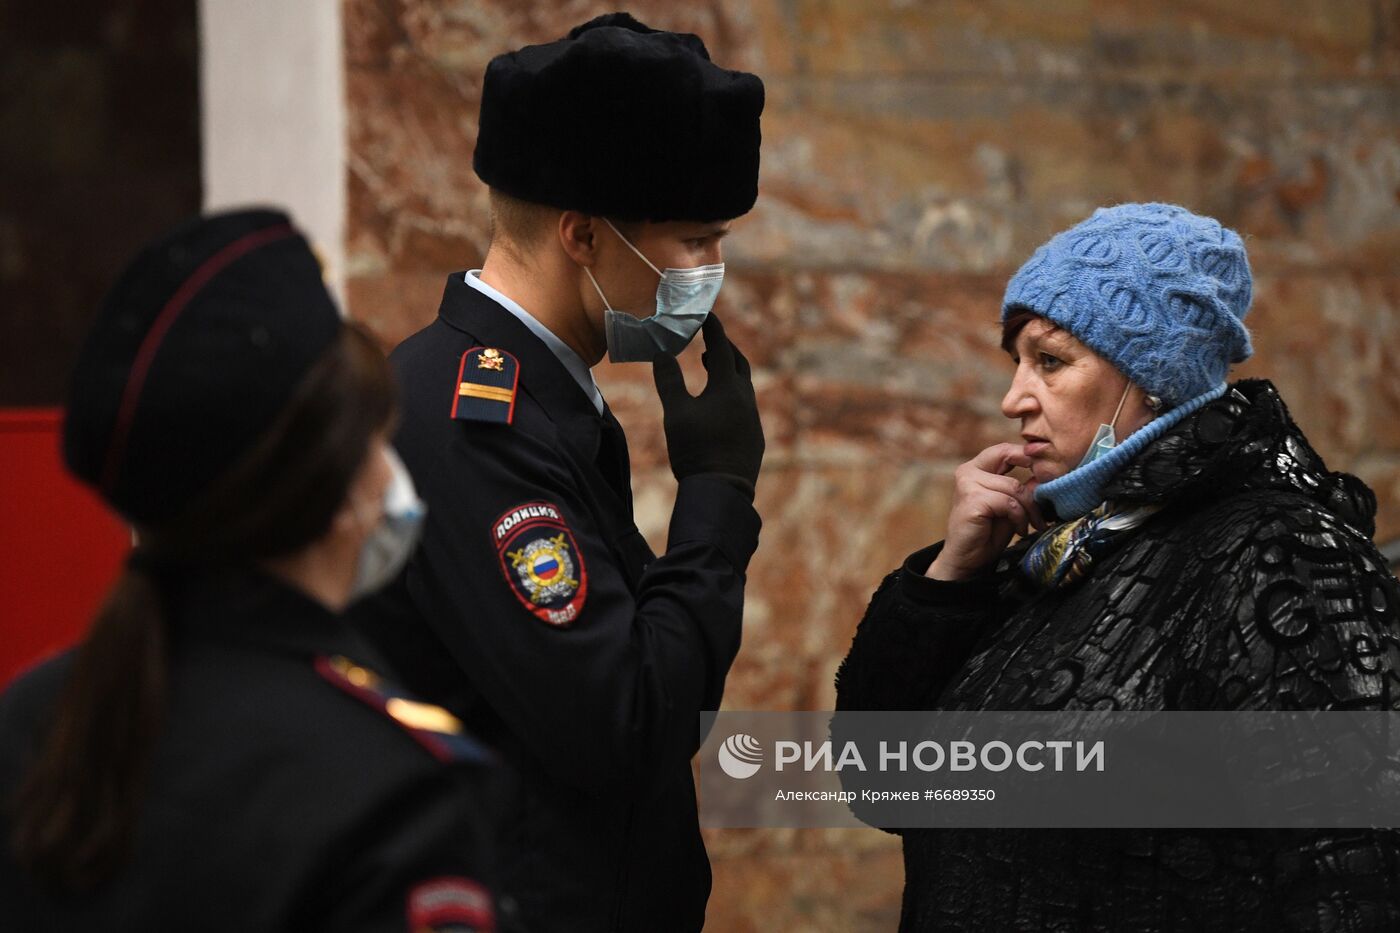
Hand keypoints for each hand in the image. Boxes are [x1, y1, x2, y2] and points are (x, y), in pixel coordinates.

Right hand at [652, 313, 764, 493]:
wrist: (722, 490)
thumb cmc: (695, 450)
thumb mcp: (676, 414)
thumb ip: (669, 381)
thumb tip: (661, 353)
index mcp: (728, 388)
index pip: (721, 348)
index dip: (713, 329)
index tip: (706, 315)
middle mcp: (746, 399)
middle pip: (738, 364)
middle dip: (724, 349)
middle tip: (709, 341)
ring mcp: (753, 418)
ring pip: (743, 385)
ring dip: (728, 372)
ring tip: (710, 368)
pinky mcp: (754, 436)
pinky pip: (745, 405)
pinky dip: (732, 393)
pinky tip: (720, 405)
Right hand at [926, 443, 1047, 579]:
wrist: (966, 561)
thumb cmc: (988, 533)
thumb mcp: (1011, 506)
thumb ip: (1024, 488)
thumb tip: (1047, 474)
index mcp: (975, 468)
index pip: (1005, 449)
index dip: (1028, 453)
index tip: (1051, 463)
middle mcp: (968, 471)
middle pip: (1010, 459)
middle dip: (1033, 478)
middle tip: (1048, 498)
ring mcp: (967, 484)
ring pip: (1014, 486)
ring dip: (1030, 508)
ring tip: (1033, 524)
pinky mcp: (972, 500)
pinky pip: (1008, 503)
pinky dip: (1019, 518)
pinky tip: (1020, 530)